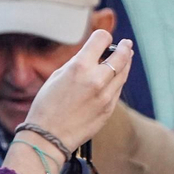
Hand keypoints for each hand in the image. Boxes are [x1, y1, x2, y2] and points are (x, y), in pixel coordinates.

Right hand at [24, 31, 132, 150]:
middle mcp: (96, 79)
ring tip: (127, 56)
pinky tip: (118, 76)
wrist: (48, 137)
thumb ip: (78, 63)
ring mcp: (106, 95)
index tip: (104, 38)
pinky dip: (119, 79)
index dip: (103, 36)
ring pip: (123, 73)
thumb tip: (92, 55)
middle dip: (124, 47)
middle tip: (126, 44)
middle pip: (120, 55)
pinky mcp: (109, 109)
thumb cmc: (47, 105)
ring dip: (126, 62)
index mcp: (80, 66)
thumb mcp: (57, 76)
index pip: (102, 39)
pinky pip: (118, 89)